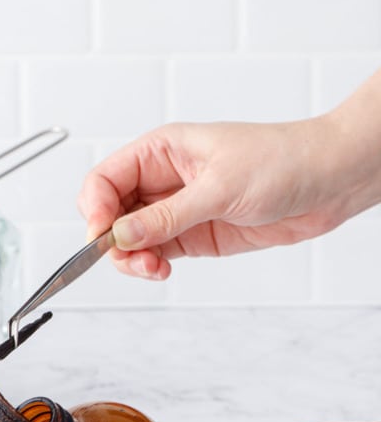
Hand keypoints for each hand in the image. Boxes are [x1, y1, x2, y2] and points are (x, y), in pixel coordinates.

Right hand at [77, 107, 378, 280]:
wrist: (326, 183)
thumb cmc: (280, 161)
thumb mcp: (218, 188)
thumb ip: (166, 217)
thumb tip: (121, 235)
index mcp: (162, 151)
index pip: (106, 179)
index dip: (95, 208)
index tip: (101, 236)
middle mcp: (163, 180)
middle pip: (112, 213)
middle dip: (113, 240)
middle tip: (132, 258)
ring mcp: (177, 210)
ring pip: (131, 239)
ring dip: (132, 259)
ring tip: (154, 269)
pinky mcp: (193, 236)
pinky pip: (156, 253)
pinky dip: (151, 267)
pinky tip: (162, 271)